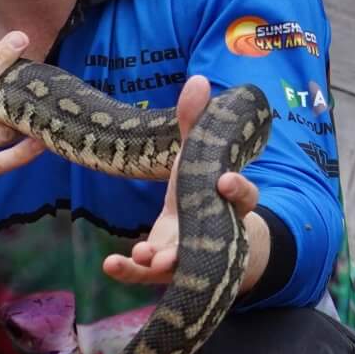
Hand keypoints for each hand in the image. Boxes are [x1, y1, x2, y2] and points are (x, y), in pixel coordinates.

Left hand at [102, 75, 263, 289]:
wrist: (206, 235)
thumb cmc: (202, 189)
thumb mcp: (197, 155)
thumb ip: (195, 123)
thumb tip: (197, 79)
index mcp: (230, 201)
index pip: (244, 197)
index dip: (238, 190)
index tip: (225, 181)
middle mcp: (214, 232)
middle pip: (211, 240)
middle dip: (195, 242)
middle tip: (179, 244)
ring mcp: (188, 253)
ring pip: (180, 263)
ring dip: (163, 262)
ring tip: (147, 256)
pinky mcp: (164, 267)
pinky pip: (147, 274)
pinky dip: (130, 271)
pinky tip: (110, 264)